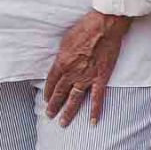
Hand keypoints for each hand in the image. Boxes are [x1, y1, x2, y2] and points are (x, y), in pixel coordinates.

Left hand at [42, 10, 132, 124]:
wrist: (104, 26)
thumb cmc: (84, 28)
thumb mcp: (65, 40)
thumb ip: (62, 55)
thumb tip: (59, 63)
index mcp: (61, 62)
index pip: (51, 82)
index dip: (48, 92)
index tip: (46, 99)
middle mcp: (72, 73)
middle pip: (60, 93)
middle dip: (54, 105)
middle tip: (49, 115)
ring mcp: (87, 77)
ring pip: (75, 99)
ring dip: (68, 112)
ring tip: (62, 123)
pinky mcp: (101, 78)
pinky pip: (97, 98)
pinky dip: (95, 110)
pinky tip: (92, 122)